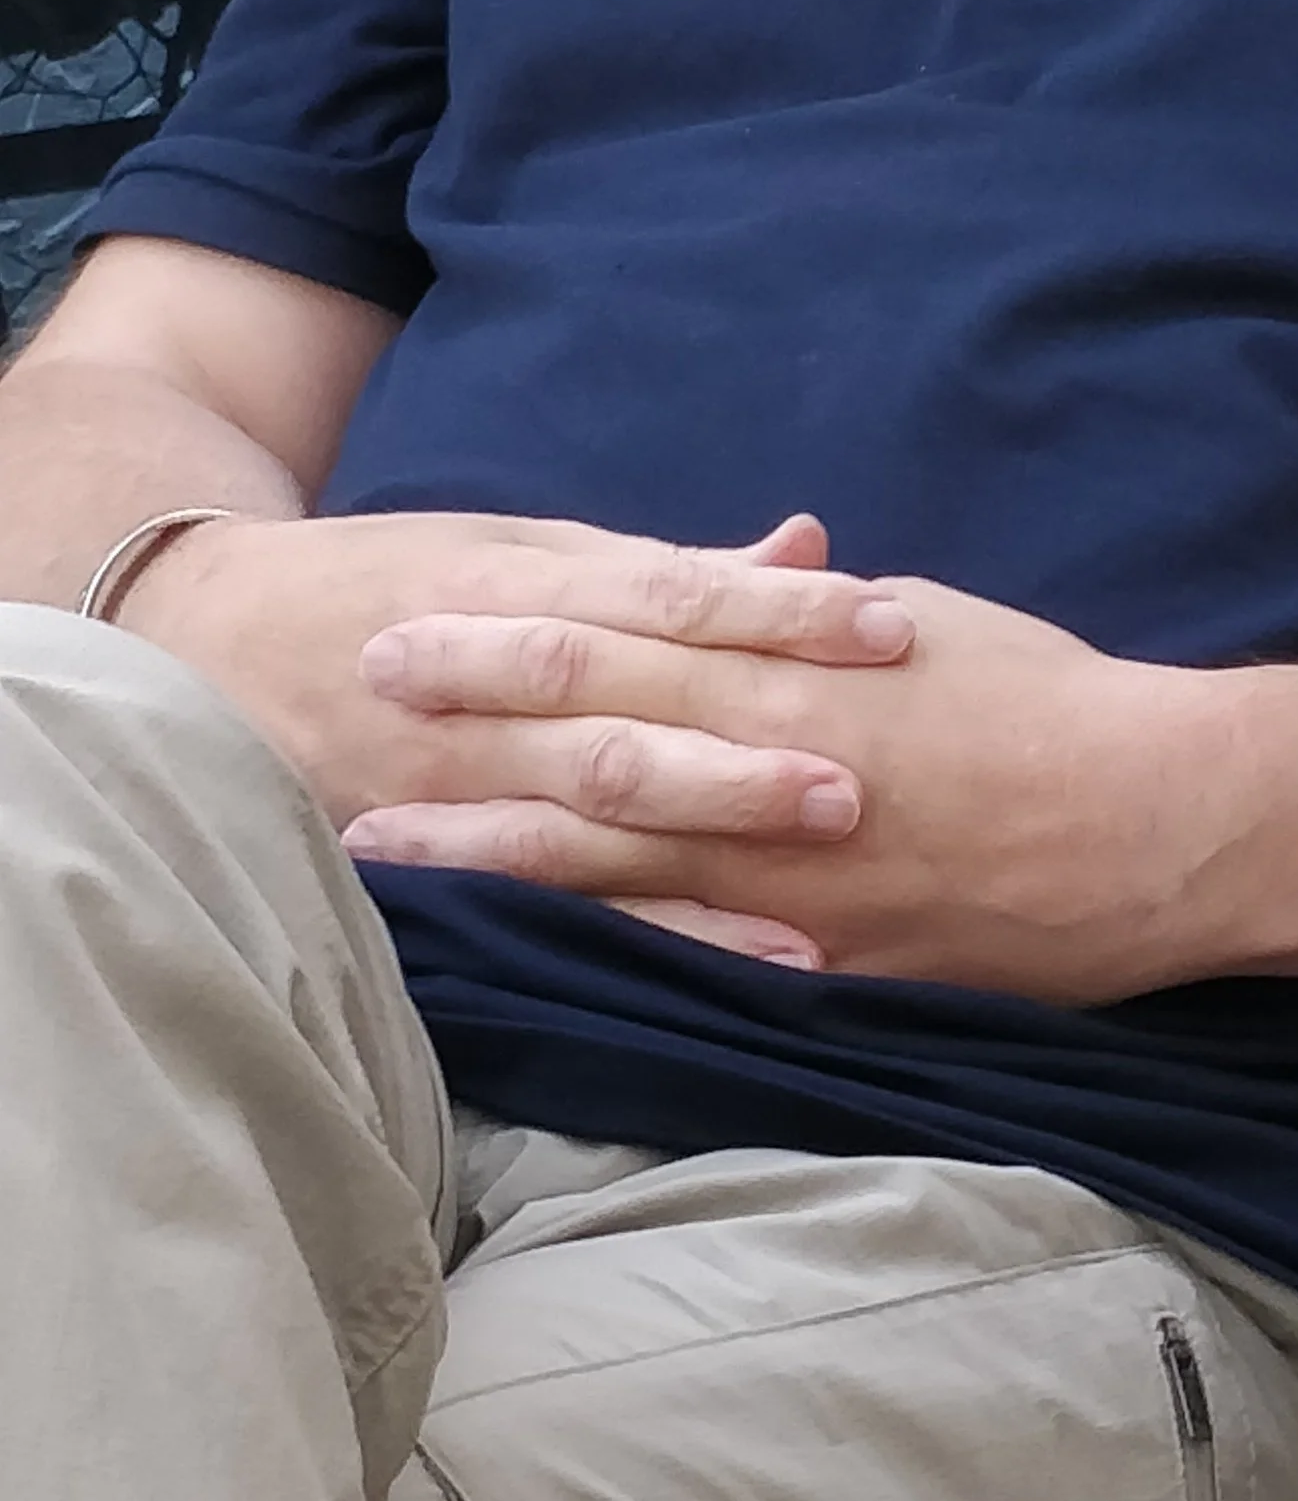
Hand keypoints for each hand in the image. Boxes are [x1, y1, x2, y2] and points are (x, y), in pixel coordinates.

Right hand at [126, 505, 912, 964]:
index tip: (886, 626)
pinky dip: (650, 929)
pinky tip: (749, 957)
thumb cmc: (397, 583)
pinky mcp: (435, 857)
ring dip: (703, 850)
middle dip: (741, 749)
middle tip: (863, 775)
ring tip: (819, 877)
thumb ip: (667, 567)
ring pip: (587, 818)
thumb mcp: (522, 550)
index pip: (666, 597)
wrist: (209, 645)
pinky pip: (552, 900)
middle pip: (627, 715)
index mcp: (518, 587)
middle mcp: (486, 686)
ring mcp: (453, 779)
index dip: (773, 613)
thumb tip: (811, 543)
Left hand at [339, 570, 1265, 1007]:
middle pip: (587, 752)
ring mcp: (798, 886)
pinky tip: (528, 965)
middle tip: (347, 736)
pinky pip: (697, 968)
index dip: (499, 645)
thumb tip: (747, 588)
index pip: (615, 646)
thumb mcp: (924, 626)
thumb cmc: (1053, 702)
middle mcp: (776, 778)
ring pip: (616, 870)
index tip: (406, 637)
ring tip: (386, 857)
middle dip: (461, 746)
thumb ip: (815, 619)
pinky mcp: (835, 968)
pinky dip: (602, 962)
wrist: (1166, 820)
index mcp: (795, 678)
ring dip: (492, 860)